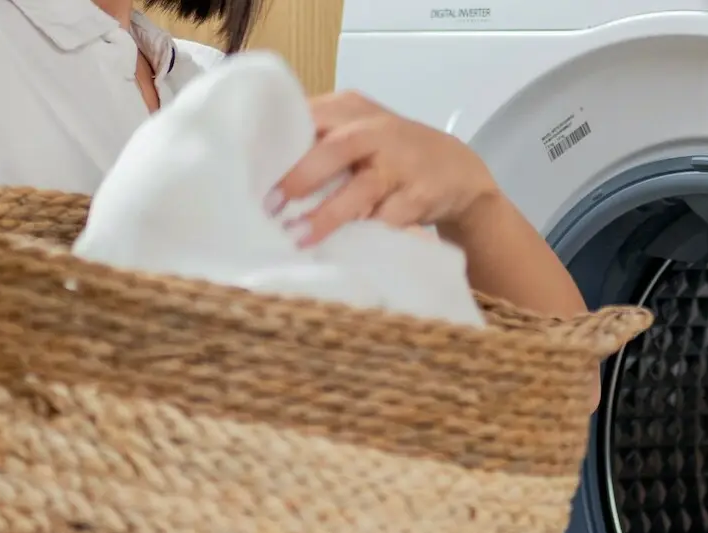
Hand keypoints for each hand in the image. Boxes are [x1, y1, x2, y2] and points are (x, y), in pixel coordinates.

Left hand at [274, 91, 498, 245]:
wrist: (457, 170)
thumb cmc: (392, 153)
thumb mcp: (358, 131)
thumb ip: (318, 141)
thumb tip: (262, 174)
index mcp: (351, 109)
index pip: (308, 117)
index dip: (278, 143)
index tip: (249, 170)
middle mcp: (376, 131)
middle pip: (334, 148)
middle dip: (300, 177)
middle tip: (270, 205)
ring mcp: (401, 163)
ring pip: (361, 189)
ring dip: (328, 216)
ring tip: (299, 236)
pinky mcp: (419, 195)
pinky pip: (387, 219)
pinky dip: (362, 234)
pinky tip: (341, 249)